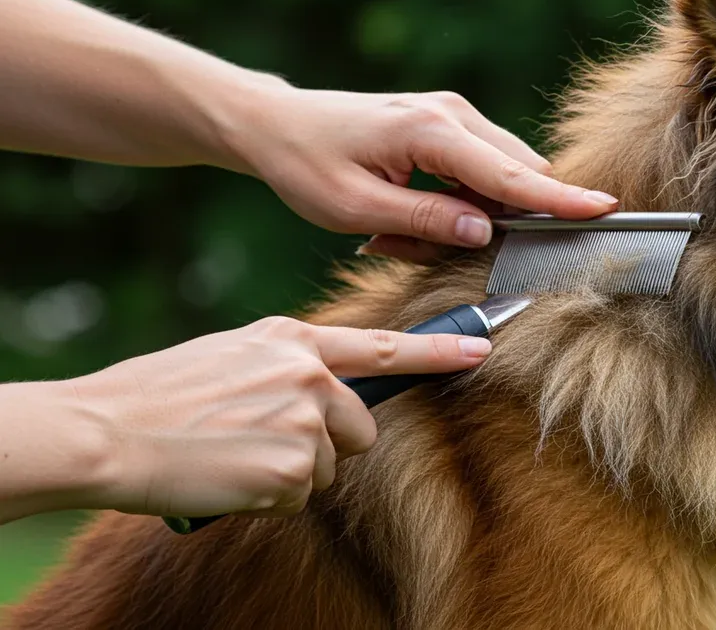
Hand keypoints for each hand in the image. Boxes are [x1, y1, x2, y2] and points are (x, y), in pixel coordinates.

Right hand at [69, 317, 491, 517]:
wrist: (110, 431)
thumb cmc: (161, 394)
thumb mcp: (233, 353)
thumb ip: (288, 362)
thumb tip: (323, 385)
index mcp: (294, 339)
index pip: (385, 348)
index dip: (440, 352)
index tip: (485, 347)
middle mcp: (310, 375)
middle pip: (360, 427)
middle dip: (326, 444)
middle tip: (264, 442)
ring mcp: (305, 421)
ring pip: (328, 466)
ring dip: (291, 472)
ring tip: (235, 454)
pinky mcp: (293, 468)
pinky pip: (299, 496)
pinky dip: (267, 496)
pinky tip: (229, 476)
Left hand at [224, 87, 618, 261]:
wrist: (278, 125)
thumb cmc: (307, 165)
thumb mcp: (355, 209)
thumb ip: (425, 222)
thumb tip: (485, 231)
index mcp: (431, 132)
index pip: (511, 174)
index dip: (559, 199)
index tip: (605, 210)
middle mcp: (452, 115)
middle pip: (516, 174)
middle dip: (499, 222)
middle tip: (422, 245)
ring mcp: (453, 116)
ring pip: (499, 175)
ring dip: (473, 215)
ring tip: (398, 229)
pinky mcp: (448, 126)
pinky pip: (479, 172)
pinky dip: (460, 203)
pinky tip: (409, 215)